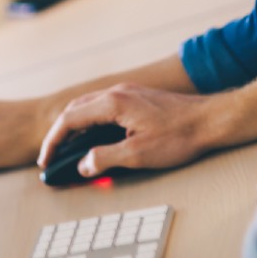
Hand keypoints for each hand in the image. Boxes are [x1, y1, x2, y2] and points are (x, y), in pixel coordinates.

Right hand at [38, 83, 211, 178]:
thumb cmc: (178, 136)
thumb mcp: (139, 154)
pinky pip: (103, 106)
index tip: (46, 159)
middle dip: (61, 132)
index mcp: (112, 103)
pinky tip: (95, 136)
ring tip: (70, 149)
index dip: (54, 140)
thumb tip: (83, 166)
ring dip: (75, 126)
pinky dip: (91, 121)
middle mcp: (115, 92)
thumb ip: (105, 158)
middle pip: (76, 109)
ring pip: (89, 106)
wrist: (210, 120)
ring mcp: (126, 92)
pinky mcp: (136, 97)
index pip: (70, 119)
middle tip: (52, 155)